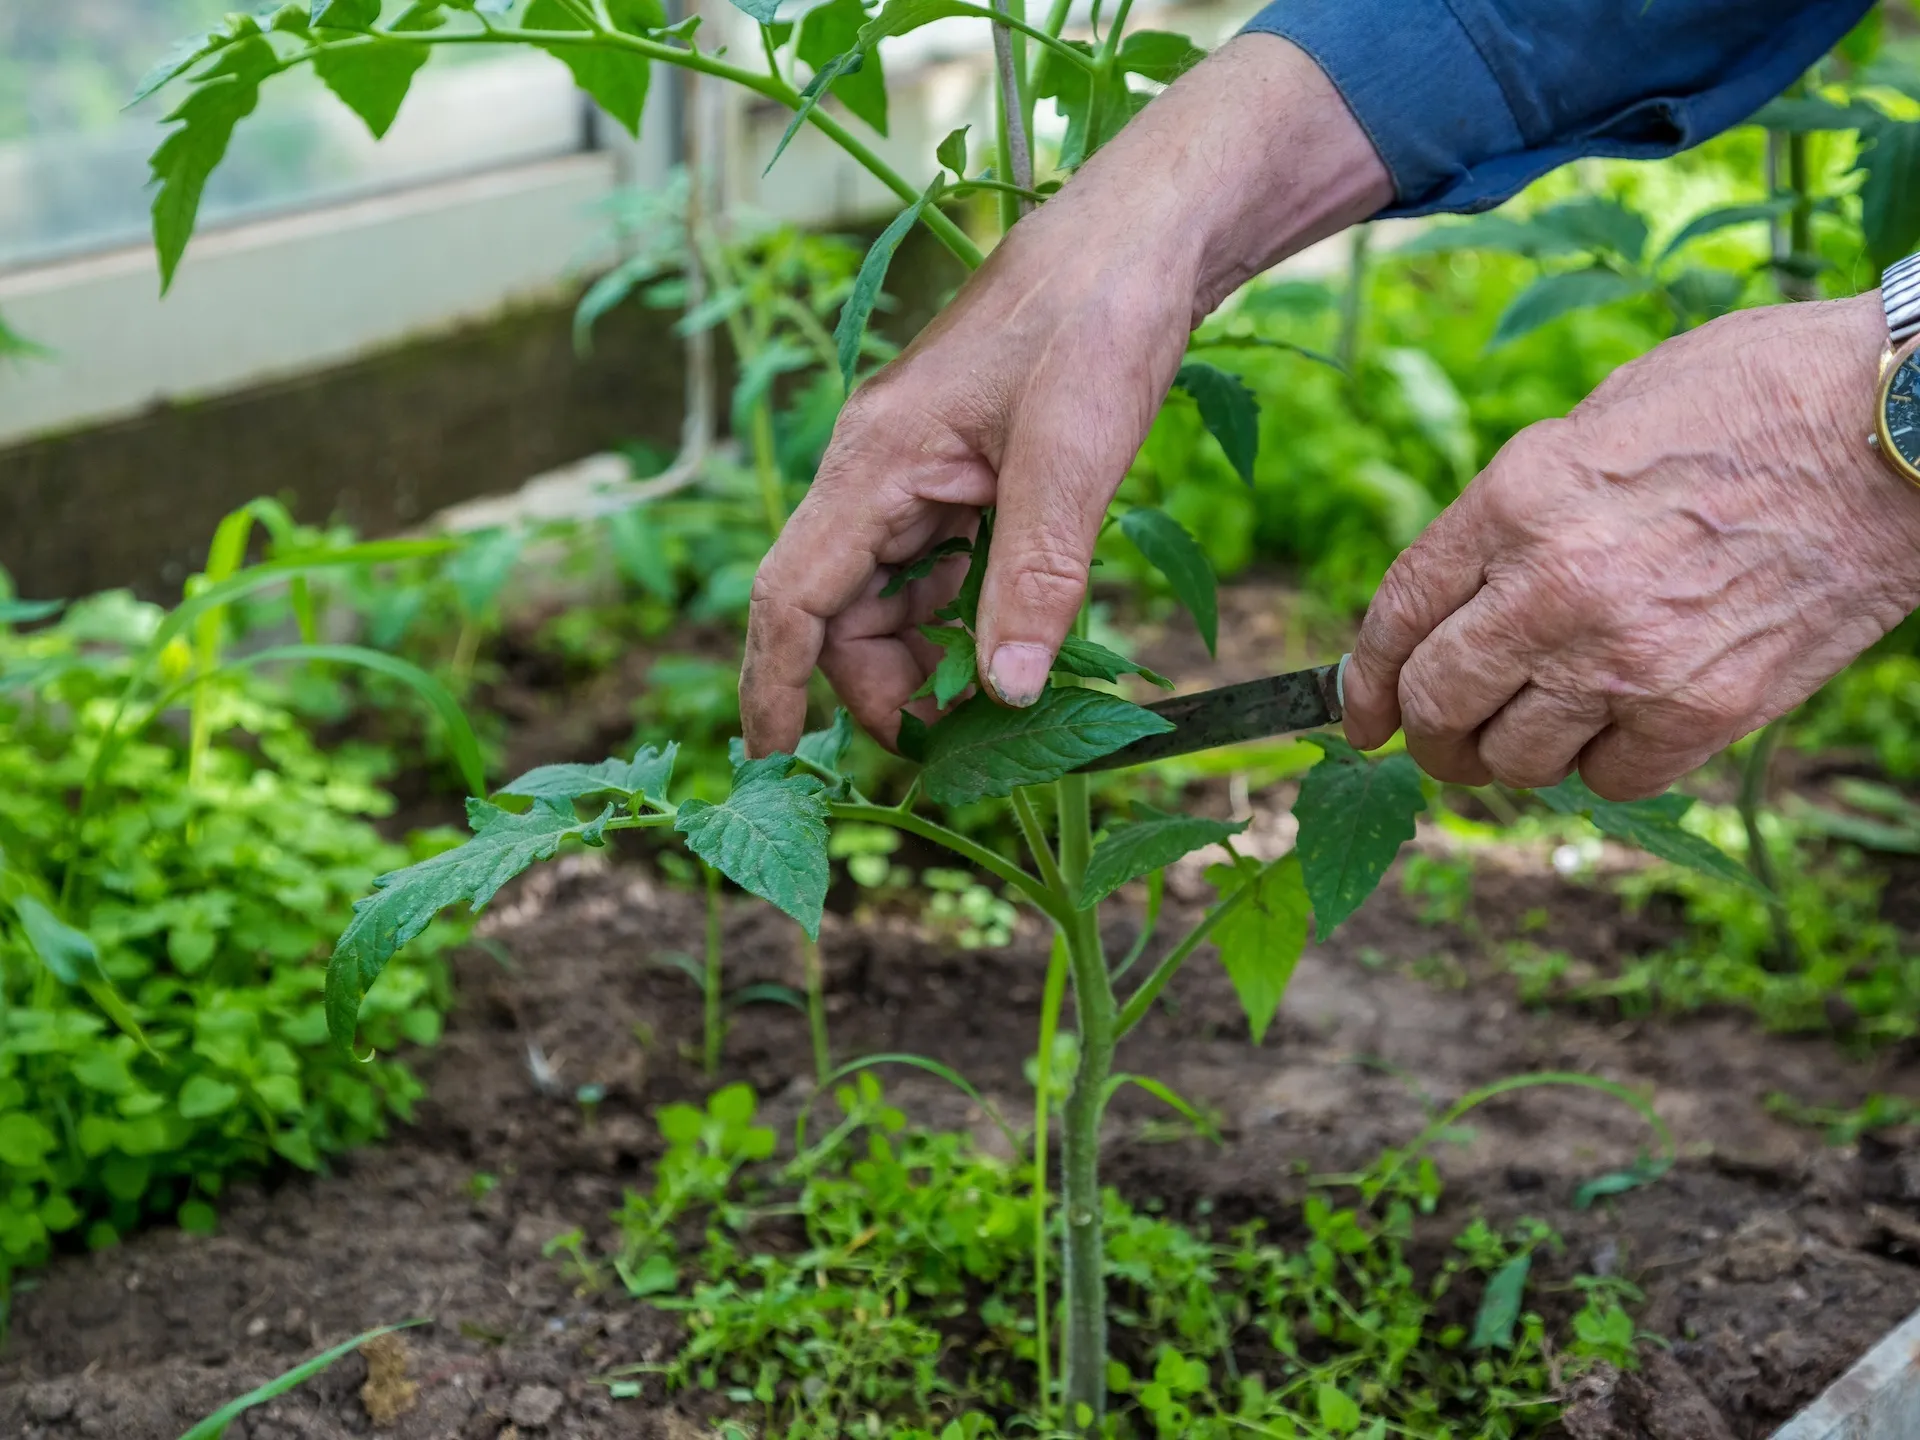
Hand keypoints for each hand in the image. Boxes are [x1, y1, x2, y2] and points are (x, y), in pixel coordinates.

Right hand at [740, 34, 1391, 754]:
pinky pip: (931, 561)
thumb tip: (1008, 695)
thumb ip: (1035, 580)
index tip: (771, 758)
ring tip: (985, 701)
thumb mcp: (1073, 457)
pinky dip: (955, 609)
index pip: (793, 595)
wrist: (1141, 235)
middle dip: (876, 683)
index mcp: (875, 461)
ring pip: (885, 590)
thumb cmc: (1098, 320)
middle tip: (951, 743)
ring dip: (918, 652)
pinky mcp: (956, 467)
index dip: (774, 684)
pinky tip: (1003, 626)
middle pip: (838, 606)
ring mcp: (915, 467)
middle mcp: (876, 467)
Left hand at [1341, 293, 1919, 798]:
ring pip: (1512, 760)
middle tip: (1436, 742)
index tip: (1359, 713)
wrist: (1900, 430)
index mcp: (1516, 498)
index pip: (1397, 614)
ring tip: (1526, 739)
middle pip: (1439, 703)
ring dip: (1506, 759)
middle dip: (1425, 733)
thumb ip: (1522, 504)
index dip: (1364, 679)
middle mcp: (1553, 587)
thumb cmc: (1756, 395)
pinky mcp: (1703, 711)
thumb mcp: (1601, 414)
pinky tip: (1615, 732)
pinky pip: (1608, 780)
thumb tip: (1471, 580)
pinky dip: (1599, 767)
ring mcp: (1626, 658)